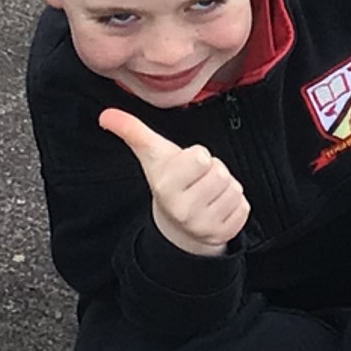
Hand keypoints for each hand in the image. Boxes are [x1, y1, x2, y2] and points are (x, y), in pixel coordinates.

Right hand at [101, 107, 250, 255]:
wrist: (177, 229)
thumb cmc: (169, 182)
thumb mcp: (152, 156)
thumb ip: (132, 132)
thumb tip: (106, 115)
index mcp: (166, 187)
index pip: (200, 157)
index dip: (198, 157)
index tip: (187, 166)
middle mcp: (183, 210)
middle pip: (221, 172)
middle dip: (213, 170)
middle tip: (199, 179)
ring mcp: (204, 226)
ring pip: (234, 188)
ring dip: (226, 187)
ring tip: (207, 193)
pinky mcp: (224, 235)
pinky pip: (243, 207)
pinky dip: (235, 205)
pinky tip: (218, 207)